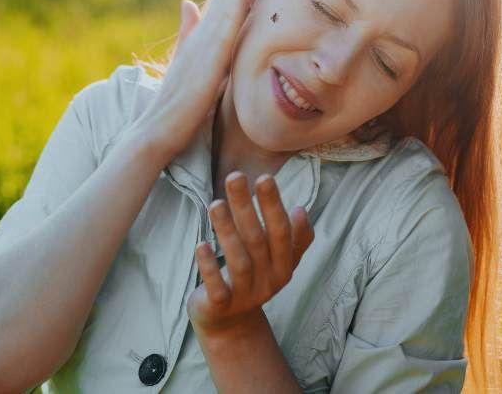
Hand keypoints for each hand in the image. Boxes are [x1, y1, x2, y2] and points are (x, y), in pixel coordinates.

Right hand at [135, 0, 264, 158]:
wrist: (158, 130)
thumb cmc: (176, 101)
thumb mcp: (188, 61)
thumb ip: (189, 32)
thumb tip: (188, 4)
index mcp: (204, 36)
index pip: (226, 0)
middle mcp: (204, 35)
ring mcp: (205, 44)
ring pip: (227, 1)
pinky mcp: (209, 58)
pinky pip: (227, 25)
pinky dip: (236, 2)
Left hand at [187, 172, 313, 335]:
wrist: (230, 324)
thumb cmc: (253, 279)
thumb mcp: (278, 261)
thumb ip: (294, 238)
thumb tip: (300, 209)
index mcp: (285, 265)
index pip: (282, 231)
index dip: (273, 205)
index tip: (264, 177)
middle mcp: (270, 280)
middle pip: (259, 240)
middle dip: (247, 207)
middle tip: (235, 176)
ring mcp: (247, 294)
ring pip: (239, 260)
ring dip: (227, 230)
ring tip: (216, 203)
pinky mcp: (222, 306)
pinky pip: (218, 287)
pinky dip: (209, 266)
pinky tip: (201, 244)